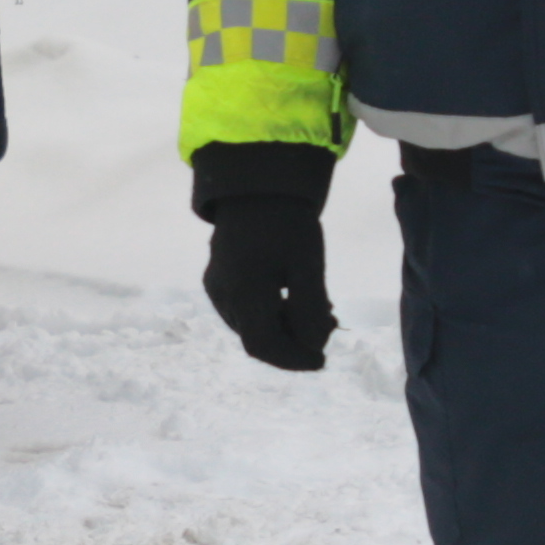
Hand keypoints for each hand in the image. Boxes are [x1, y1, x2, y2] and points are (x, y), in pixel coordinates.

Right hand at [193, 148, 335, 372]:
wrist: (257, 184)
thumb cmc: (287, 221)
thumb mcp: (308, 265)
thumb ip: (311, 311)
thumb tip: (314, 349)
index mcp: (243, 290)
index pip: (264, 345)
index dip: (293, 360)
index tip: (322, 361)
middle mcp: (221, 294)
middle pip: (257, 339)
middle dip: (293, 342)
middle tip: (329, 324)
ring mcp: (215, 287)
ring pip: (250, 327)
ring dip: (283, 328)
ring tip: (317, 308)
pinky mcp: (217, 280)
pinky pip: (243, 311)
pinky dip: (269, 314)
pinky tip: (293, 297)